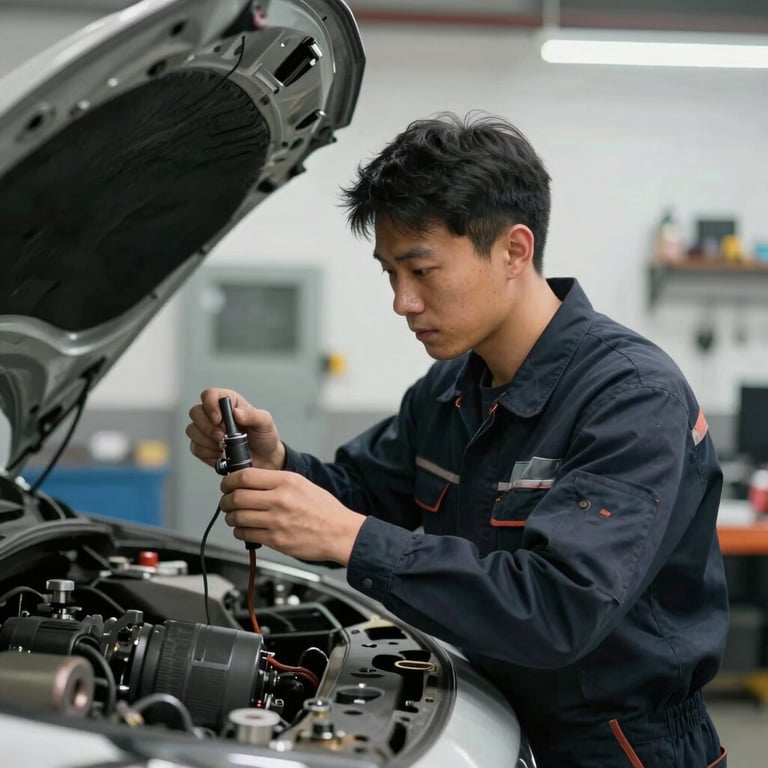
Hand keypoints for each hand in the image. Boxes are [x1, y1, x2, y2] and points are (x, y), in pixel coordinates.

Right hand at [186, 387, 285, 469]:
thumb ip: (252, 415)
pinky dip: (208, 453)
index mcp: (229, 403)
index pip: (209, 395)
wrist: (264, 459)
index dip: (210, 405)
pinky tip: (221, 455)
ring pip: (192, 430)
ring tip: (225, 447)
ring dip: (207, 441)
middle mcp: (214, 414)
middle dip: (208, 427)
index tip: (219, 419)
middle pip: (195, 412)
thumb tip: (236, 412)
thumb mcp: (265, 423)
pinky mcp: (203, 446)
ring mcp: (206, 430)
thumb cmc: (264, 437)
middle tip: (223, 437)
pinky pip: (195, 448)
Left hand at [219, 468, 365, 564]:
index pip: (245, 476)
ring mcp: (277, 521)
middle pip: (236, 497)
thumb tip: (248, 482)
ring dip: (231, 517)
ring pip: (237, 517)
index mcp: (286, 481)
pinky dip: (240, 532)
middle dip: (225, 501)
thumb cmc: (324, 510)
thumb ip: (276, 482)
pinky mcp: (276, 540)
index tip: (226, 484)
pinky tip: (245, 529)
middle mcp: (280, 500)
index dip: (229, 480)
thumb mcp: (302, 484)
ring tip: (235, 516)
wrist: (340, 533)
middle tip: (226, 502)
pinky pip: (246, 534)